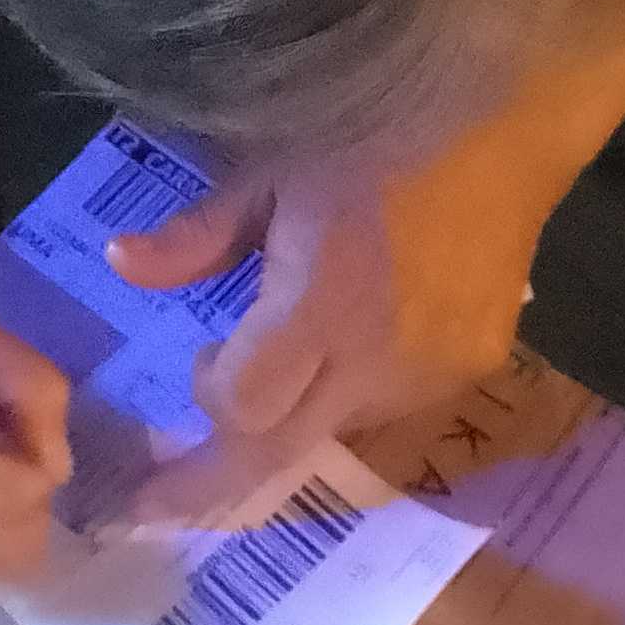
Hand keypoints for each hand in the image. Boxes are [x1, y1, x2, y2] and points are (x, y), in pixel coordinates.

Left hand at [107, 120, 561, 491]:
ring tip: (290, 351)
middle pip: (280, 452)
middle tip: (153, 501)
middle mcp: (381, 355)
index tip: (192, 364)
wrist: (504, 123)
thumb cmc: (372, 127)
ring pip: (335, 429)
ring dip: (294, 412)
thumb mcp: (269, 168)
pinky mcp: (472, 369)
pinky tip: (356, 332)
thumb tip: (120, 264)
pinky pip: (388, 405)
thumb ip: (197, 235)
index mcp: (324, 297)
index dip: (206, 400)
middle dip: (212, 486)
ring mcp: (434, 371)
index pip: (245, 407)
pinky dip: (351, 387)